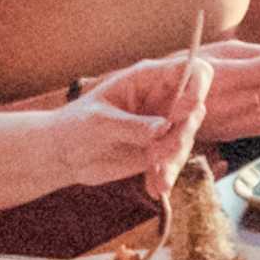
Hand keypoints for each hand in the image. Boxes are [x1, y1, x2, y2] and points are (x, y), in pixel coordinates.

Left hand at [62, 52, 218, 186]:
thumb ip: (132, 125)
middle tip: (158, 154)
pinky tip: (155, 188)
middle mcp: (161, 99)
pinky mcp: (159, 149)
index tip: (180, 113)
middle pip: (195, 109)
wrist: (62, 155)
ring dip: (174, 161)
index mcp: (149, 79)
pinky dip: (167, 176)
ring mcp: (163, 125)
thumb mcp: (100, 122)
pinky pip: (174, 162)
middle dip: (182, 134)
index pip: (194, 70)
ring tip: (157, 181)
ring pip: (186, 139)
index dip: (197, 88)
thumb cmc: (75, 126)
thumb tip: (164, 128)